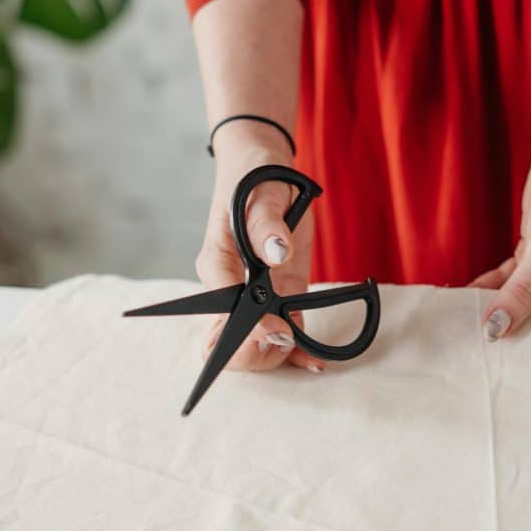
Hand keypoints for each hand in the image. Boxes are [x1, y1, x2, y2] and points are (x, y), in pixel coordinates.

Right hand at [195, 125, 324, 373]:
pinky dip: (296, 351)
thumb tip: (278, 253)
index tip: (279, 333)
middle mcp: (230, 286)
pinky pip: (281, 332)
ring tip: (309, 356)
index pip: (223, 310)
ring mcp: (254, 294)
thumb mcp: (259, 191)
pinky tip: (314, 361)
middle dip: (257, 352)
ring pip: (253, 345)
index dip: (250, 330)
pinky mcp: (278, 294)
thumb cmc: (253, 176)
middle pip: (228, 341)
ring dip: (277, 356)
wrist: (263, 169)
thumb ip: (266, 224)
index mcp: (217, 263)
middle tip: (288, 342)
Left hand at [468, 134, 530, 337]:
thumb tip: (497, 328)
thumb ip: (521, 293)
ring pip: (519, 296)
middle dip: (508, 327)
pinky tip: (468, 296)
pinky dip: (491, 286)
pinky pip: (510, 277)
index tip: (500, 361)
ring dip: (494, 306)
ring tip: (464, 326)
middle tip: (472, 347)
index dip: (530, 346)